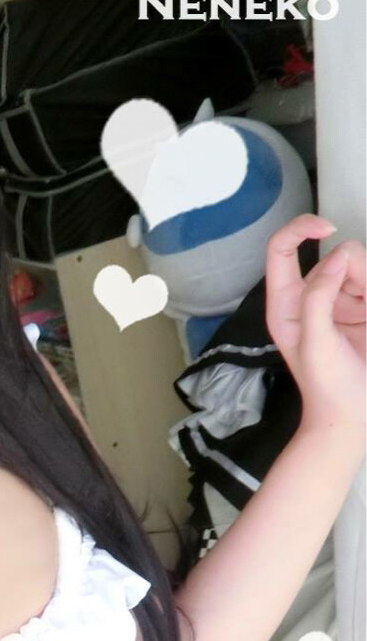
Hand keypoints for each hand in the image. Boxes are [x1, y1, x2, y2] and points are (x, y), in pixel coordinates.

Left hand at [264, 213, 365, 438]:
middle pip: (335, 254)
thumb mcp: (314, 339)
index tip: (328, 228)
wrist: (352, 412)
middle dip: (353, 272)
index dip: (301, 228)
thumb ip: (318, 296)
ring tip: (365, 319)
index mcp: (285, 302)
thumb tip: (337, 257)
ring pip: (361, 264)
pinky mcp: (364, 307)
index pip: (282, 248)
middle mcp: (311, 296)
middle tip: (357, 309)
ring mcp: (340, 300)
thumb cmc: (325, 383)